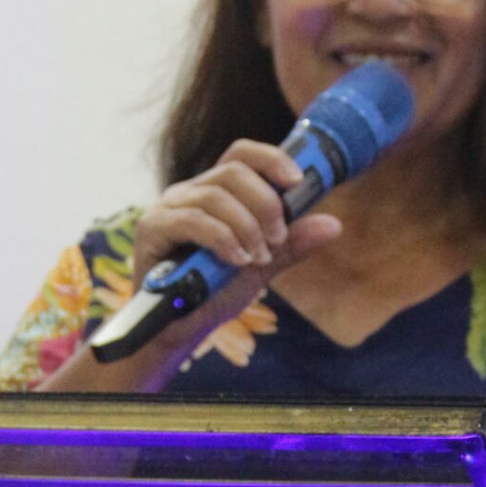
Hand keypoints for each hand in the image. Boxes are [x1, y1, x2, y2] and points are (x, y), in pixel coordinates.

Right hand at [132, 139, 341, 284]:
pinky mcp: (152, 228)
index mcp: (214, 192)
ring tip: (258, 258)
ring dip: (247, 227)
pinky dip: (223, 238)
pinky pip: (193, 220)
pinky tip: (238, 260)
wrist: (177, 330)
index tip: (298, 181)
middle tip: (278, 238)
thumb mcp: (261, 266)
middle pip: (233, 171)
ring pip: (216, 195)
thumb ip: (291, 244)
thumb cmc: (213, 293)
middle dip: (265, 203)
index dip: (271, 159)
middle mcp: (190, 192)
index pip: (242, 156)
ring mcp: (169, 208)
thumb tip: (333, 224)